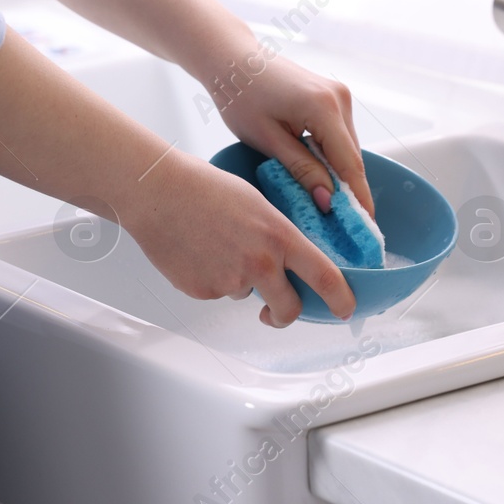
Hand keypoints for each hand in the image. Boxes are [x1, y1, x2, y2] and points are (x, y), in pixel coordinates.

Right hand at [122, 152, 354, 326]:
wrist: (158, 193)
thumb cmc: (204, 188)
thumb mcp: (258, 203)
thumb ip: (277, 235)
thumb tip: (288, 259)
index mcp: (279, 237)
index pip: (325, 276)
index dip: (341, 298)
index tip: (346, 308)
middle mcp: (260, 264)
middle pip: (289, 309)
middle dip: (285, 315)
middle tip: (277, 311)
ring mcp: (230, 282)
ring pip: (246, 294)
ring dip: (239, 281)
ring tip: (215, 247)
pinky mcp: (203, 292)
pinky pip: (218, 292)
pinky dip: (212, 279)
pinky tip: (198, 252)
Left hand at [209, 50, 375, 216]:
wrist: (232, 59)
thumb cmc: (240, 96)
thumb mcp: (267, 140)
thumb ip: (301, 170)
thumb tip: (328, 201)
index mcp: (324, 107)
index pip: (349, 164)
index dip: (358, 199)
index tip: (364, 228)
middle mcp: (340, 98)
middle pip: (352, 157)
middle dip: (349, 191)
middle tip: (345, 228)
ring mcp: (339, 94)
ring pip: (347, 147)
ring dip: (340, 175)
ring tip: (331, 208)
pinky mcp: (333, 95)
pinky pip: (339, 135)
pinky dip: (333, 157)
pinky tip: (321, 177)